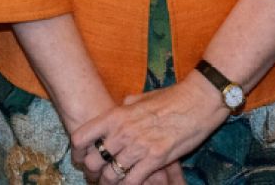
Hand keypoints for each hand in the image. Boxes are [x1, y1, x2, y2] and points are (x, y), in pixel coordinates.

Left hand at [70, 76, 226, 183]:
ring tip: (112, 182)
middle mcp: (122, 132)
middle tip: (98, 175)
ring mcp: (138, 147)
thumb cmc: (170, 98)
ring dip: (110, 182)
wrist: (197, 101)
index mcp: (116, 115)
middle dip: (93, 171)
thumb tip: (118, 111)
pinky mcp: (155, 160)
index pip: (81, 137)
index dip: (77, 152)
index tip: (81, 158)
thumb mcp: (140, 98)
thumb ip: (125, 108)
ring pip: (111, 175)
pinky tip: (130, 183)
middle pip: (93, 161)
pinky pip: (132, 181)